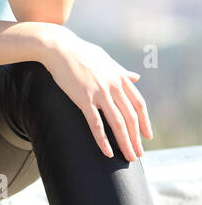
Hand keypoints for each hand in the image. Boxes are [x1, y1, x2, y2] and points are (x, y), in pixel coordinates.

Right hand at [37, 24, 152, 162]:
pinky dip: (103, 140)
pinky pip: (96, 123)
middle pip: (131, 118)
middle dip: (137, 138)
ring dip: (126, 143)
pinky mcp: (83, 98)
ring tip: (129, 157)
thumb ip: (121, 71)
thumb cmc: (80, 52)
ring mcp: (100, 93)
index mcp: (120, 78)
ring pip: (118, 123)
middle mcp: (114, 86)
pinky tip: (107, 152)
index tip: (147, 136)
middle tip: (139, 154)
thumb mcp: (105, 59)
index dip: (145, 122)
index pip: (139, 104)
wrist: (58, 47)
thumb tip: (136, 77)